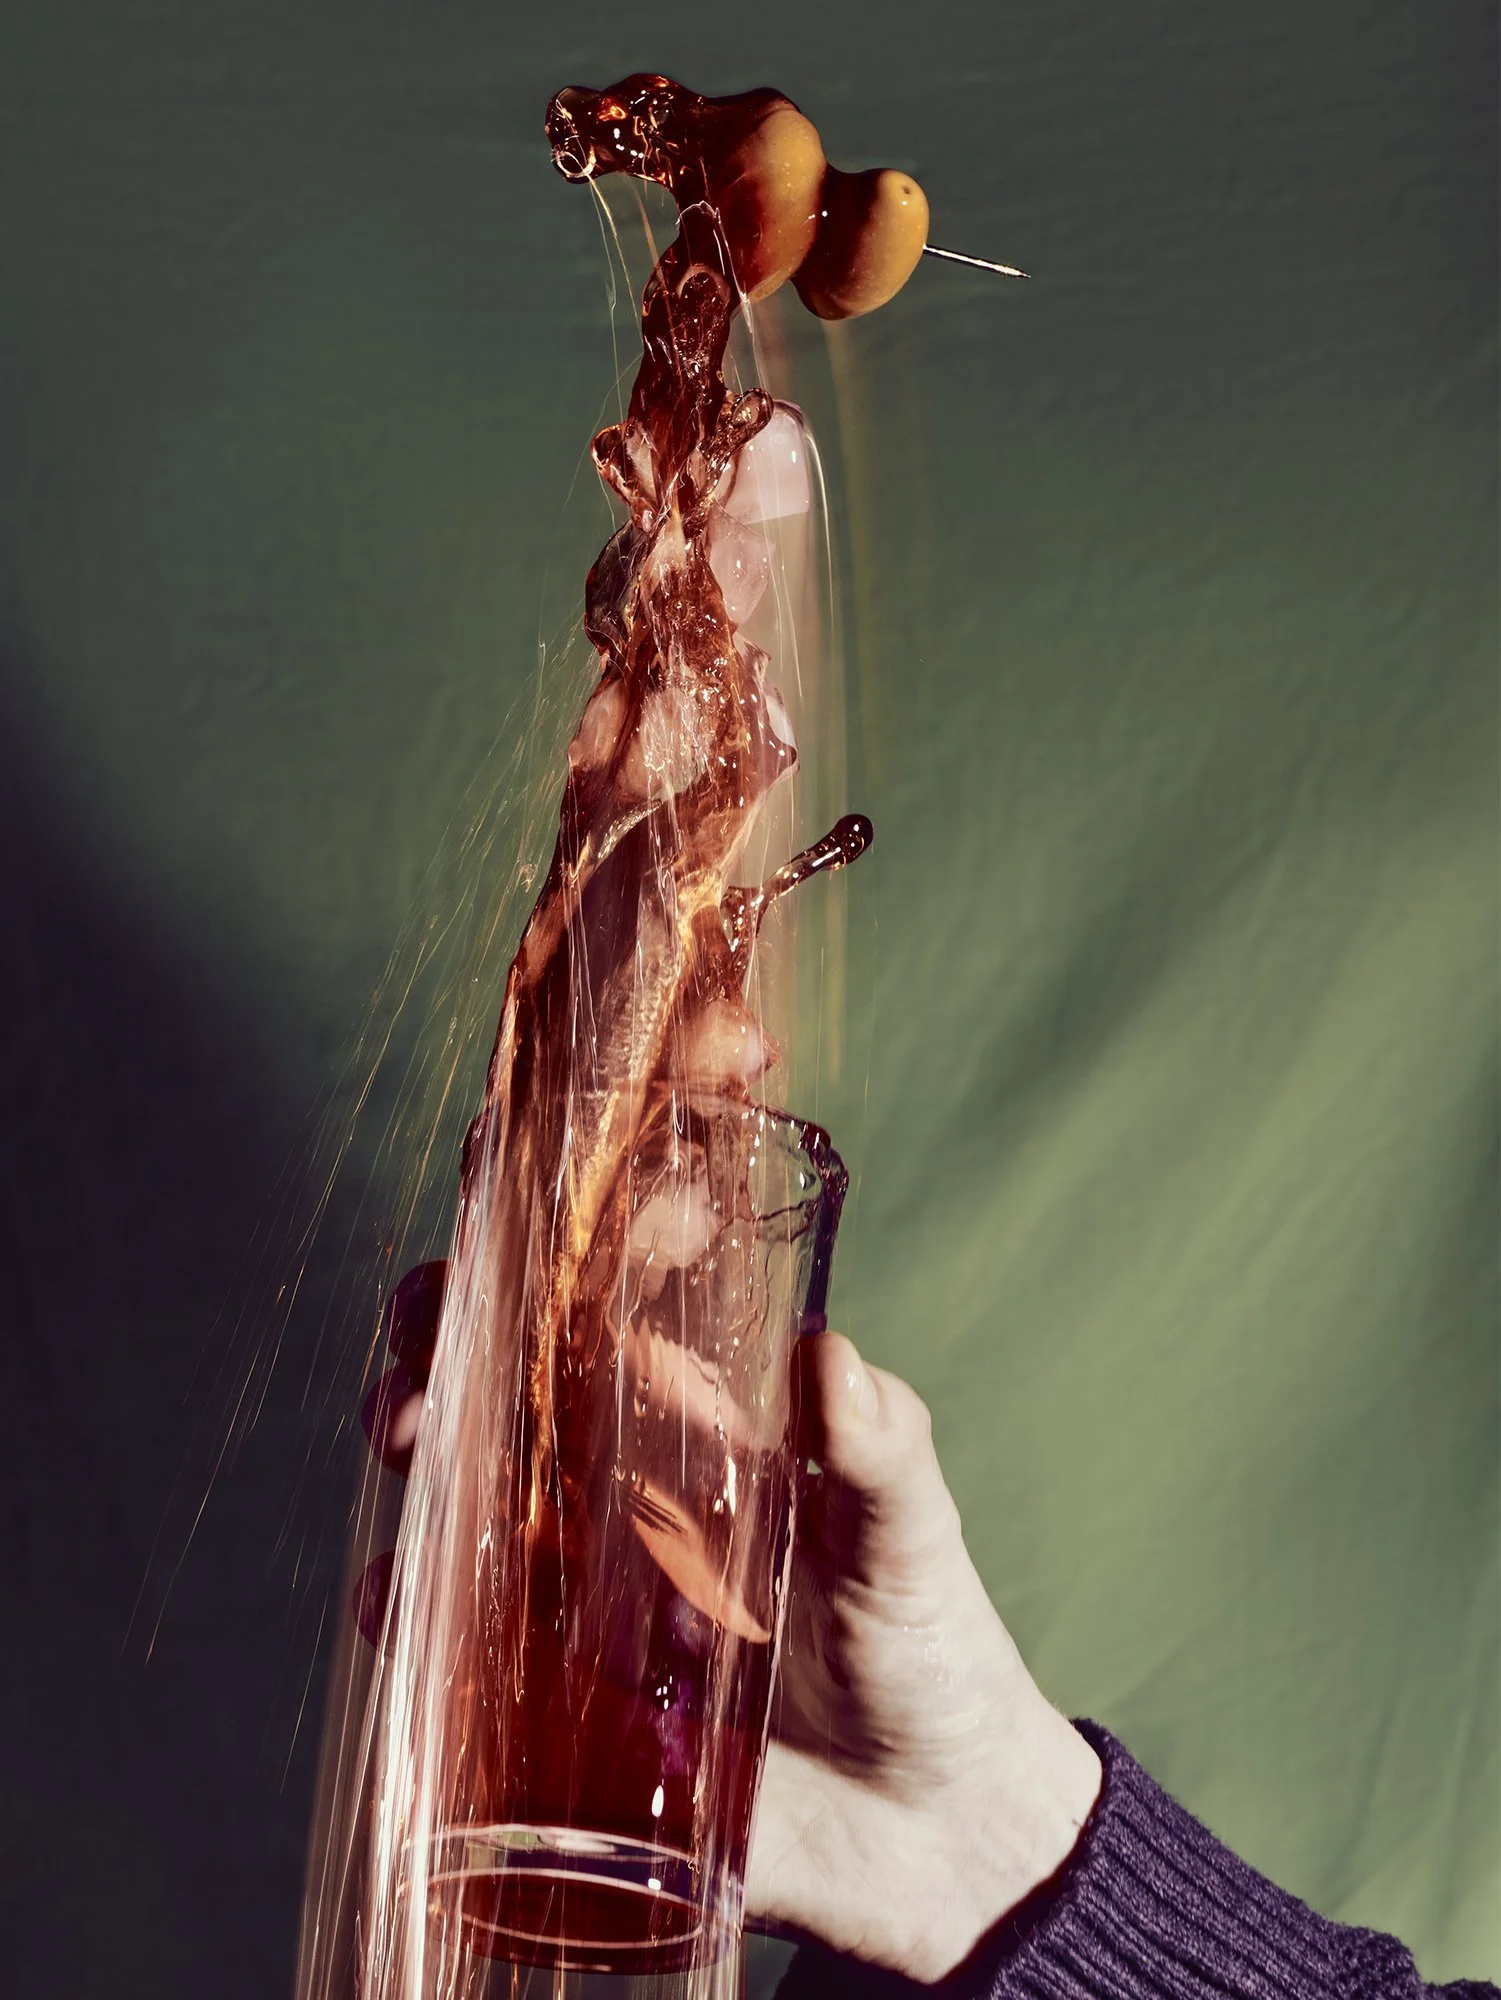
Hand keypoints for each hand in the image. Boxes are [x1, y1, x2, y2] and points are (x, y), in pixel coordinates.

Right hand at [358, 1273, 1101, 1982]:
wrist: (933, 1834)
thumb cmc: (930, 1653)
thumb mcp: (914, 1539)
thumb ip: (880, 1452)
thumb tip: (830, 1352)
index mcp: (710, 1439)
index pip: (611, 1323)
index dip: (550, 1263)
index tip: (510, 1213)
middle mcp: (633, 1505)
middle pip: (511, 1399)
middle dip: (450, 1349)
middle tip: (430, 1332)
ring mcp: (590, 1599)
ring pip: (469, 1501)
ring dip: (420, 1454)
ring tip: (406, 1438)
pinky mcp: (569, 1704)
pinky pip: (464, 1644)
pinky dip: (411, 1611)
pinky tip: (395, 1592)